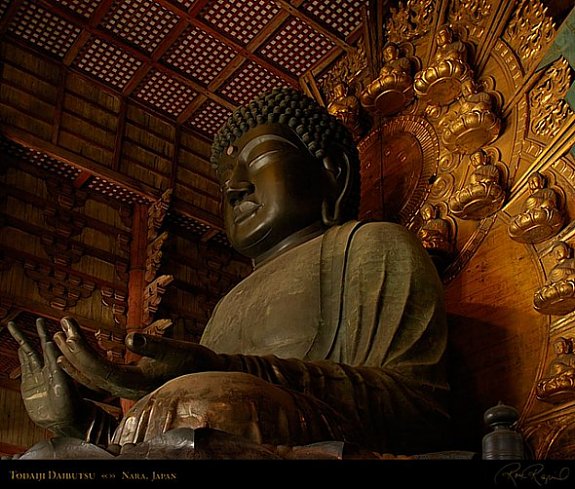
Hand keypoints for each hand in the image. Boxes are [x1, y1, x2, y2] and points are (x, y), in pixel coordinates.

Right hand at [7, 318, 87, 436]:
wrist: (63, 420)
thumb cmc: (70, 403)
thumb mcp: (64, 383)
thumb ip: (57, 366)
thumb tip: (50, 346)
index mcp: (57, 366)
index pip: (50, 346)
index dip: (45, 334)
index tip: (40, 322)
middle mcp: (48, 368)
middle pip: (38, 346)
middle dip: (35, 332)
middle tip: (33, 319)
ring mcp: (38, 376)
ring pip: (28, 354)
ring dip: (23, 342)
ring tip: (15, 328)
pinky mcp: (29, 386)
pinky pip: (25, 368)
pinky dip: (22, 357)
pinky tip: (21, 348)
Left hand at [54, 316, 225, 399]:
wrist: (207, 375)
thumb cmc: (194, 362)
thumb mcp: (176, 350)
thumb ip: (152, 345)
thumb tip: (129, 336)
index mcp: (134, 382)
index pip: (98, 367)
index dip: (81, 348)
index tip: (69, 327)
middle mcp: (125, 389)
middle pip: (90, 371)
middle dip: (73, 349)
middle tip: (62, 325)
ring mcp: (126, 388)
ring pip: (91, 376)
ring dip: (75, 357)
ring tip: (60, 338)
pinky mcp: (129, 383)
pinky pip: (99, 376)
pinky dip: (85, 364)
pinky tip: (78, 354)